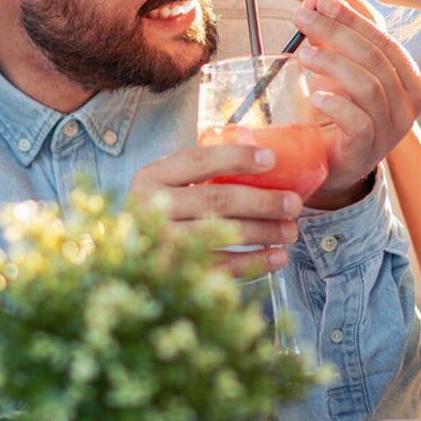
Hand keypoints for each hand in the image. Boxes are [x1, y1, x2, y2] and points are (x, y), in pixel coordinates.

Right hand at [129, 144, 303, 275]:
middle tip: (294, 204)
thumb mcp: (169, 182)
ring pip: (220, 233)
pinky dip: (253, 263)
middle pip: (216, 200)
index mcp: (152, 176)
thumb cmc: (162, 208)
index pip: (198, 159)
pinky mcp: (173, 272)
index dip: (237, 158)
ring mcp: (160, 242)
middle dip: (262, 201)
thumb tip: (261, 148)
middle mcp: (152, 207)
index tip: (271, 159)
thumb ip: (203, 168)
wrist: (126, 253)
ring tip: (291, 231)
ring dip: (263, 232)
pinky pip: (219, 267)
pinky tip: (277, 257)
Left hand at [292, 0, 420, 206]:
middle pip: (376, 58)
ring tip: (303, 56)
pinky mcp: (369, 150)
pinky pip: (358, 122)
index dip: (352, 18)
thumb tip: (312, 1)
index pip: (384, 40)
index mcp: (407, 79)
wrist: (334, 165)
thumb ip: (330, 39)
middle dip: (336, 33)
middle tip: (303, 19)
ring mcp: (391, 129)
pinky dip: (336, 105)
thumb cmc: (339, 112)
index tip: (321, 1)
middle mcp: (407, 104)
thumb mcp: (339, 71)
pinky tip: (314, 96)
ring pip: (369, 86)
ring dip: (333, 64)